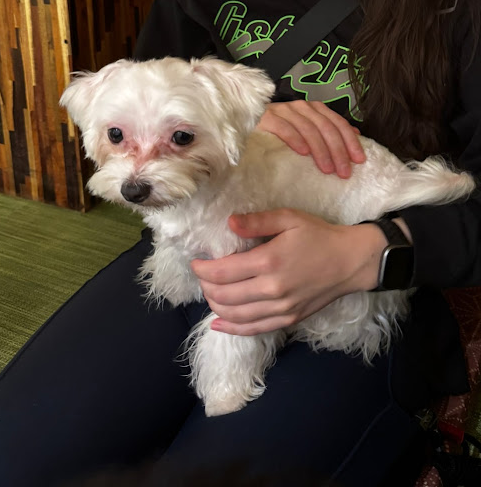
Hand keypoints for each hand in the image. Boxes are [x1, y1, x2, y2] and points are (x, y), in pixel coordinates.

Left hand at [191, 209, 386, 335]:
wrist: (352, 261)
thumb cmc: (319, 236)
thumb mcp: (289, 219)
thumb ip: (257, 221)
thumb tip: (229, 222)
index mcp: (269, 261)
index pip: (222, 272)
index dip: (202, 269)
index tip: (196, 262)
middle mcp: (272, 289)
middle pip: (223, 295)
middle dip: (205, 286)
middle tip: (202, 276)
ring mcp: (280, 308)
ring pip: (234, 315)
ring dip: (214, 305)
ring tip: (209, 293)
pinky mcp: (288, 319)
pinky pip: (253, 329)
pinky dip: (232, 328)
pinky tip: (218, 324)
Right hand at [258, 100, 364, 177]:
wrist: (246, 124)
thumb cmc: (278, 133)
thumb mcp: (306, 130)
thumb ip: (327, 130)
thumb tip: (355, 134)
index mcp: (313, 109)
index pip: (338, 123)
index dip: (350, 141)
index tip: (359, 161)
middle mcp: (301, 107)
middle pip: (326, 127)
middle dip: (337, 150)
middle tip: (343, 172)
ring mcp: (284, 111)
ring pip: (309, 129)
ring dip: (320, 150)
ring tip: (327, 169)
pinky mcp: (267, 118)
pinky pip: (284, 128)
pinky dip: (295, 139)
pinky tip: (303, 153)